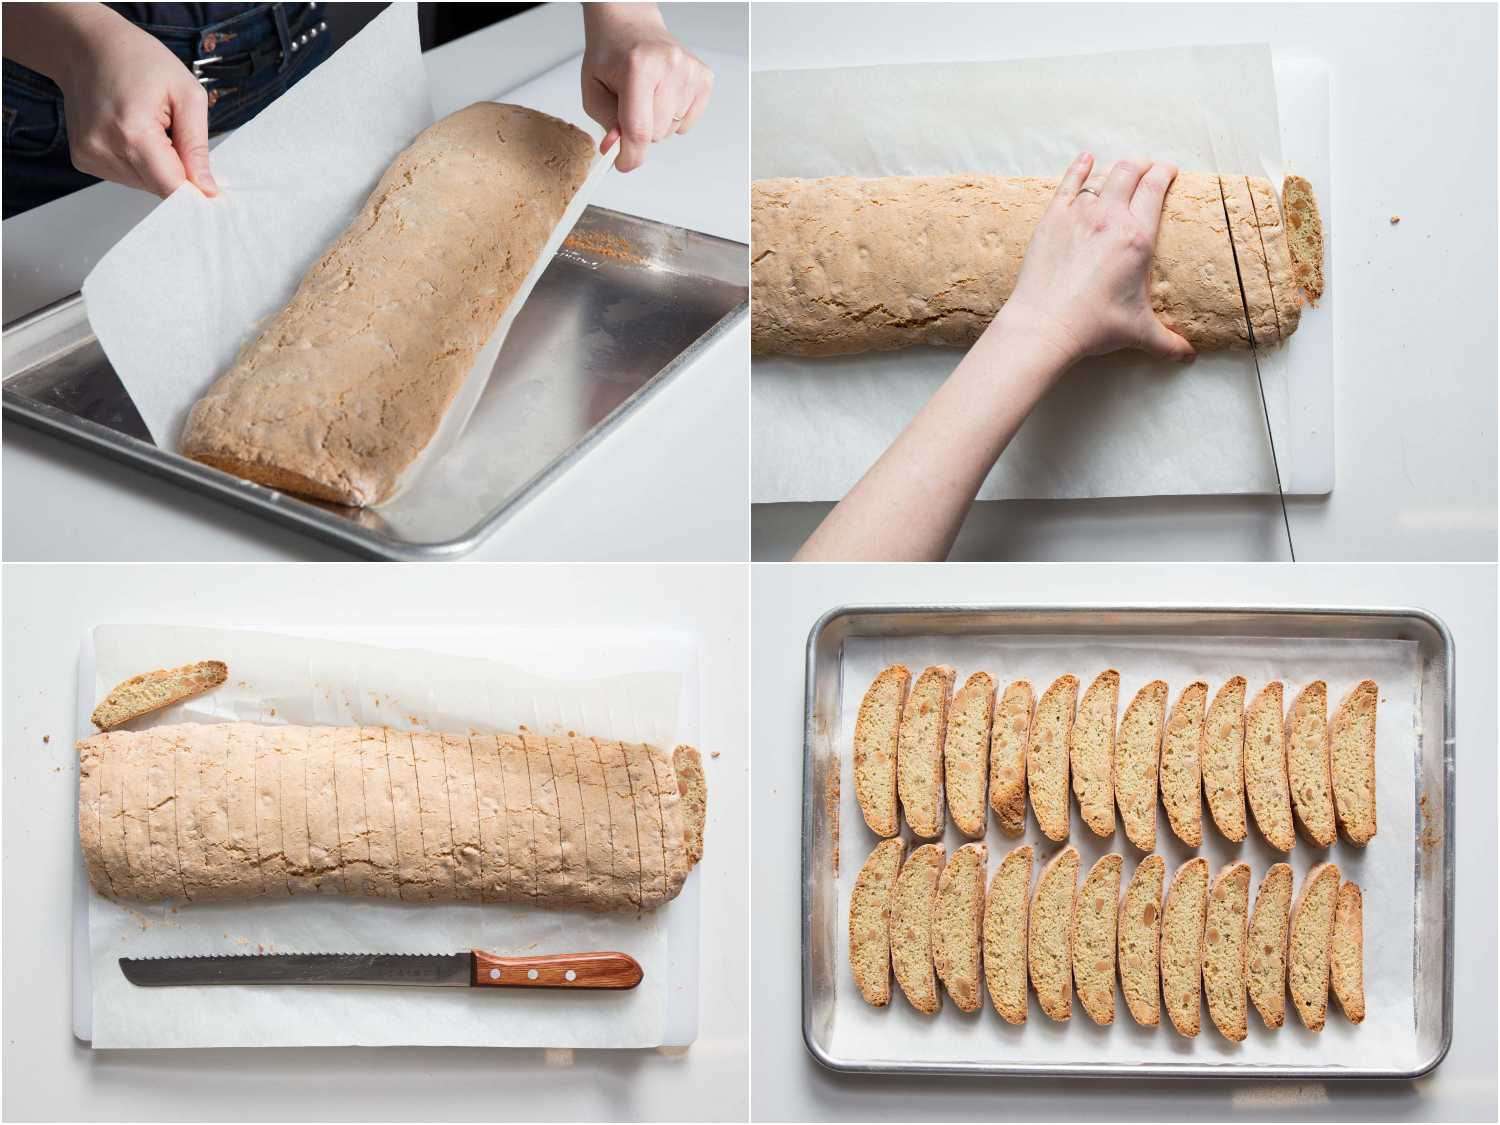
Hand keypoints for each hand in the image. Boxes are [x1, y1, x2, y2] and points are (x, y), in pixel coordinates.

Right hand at [54, 5, 216, 197]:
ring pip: (143, 184)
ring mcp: (88, 155)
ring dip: (156, 166)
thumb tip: (206, 189)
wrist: (86, 45)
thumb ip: (197, 146)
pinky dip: (138, 162)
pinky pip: (125, 176)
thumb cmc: (137, 59)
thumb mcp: (186, 94)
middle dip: (175, 170)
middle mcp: (103, 148)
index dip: (195, 189)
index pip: (170, 187)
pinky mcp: (83, 159)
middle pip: (158, 188)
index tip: (209, 185)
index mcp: (131, 131)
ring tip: (148, 127)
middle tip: (172, 132)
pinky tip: (131, 132)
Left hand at [580, 3, 711, 172]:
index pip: (639, 129)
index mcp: (639, 67)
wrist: (630, 26)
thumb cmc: (611, 55)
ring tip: (647, 95)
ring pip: (672, 130)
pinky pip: (687, 123)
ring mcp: (690, 72)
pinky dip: (673, 118)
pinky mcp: (703, 79)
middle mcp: (669, 67)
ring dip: (656, 122)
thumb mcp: (594, 89)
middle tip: (631, 106)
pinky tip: (663, 95)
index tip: (624, 164)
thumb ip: (607, 123)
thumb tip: (621, 151)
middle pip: (657, 134)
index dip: (631, 155)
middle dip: (640, 131)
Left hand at [996, 153, 1193, 366]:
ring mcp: (1079, 214)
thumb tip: (1188, 356)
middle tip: (1146, 169)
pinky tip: (1086, 159)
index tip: (1169, 171)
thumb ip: (1167, 341)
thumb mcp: (1138, 332)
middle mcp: (1110, 218)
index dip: (1165, 173)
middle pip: (1130, 172)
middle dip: (1142, 165)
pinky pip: (1068, 182)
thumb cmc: (1092, 326)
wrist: (1044, 324)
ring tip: (1120, 171)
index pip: (1156, 188)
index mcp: (1137, 237)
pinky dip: (1079, 168)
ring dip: (1114, 170)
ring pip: (1101, 176)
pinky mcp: (1052, 218)